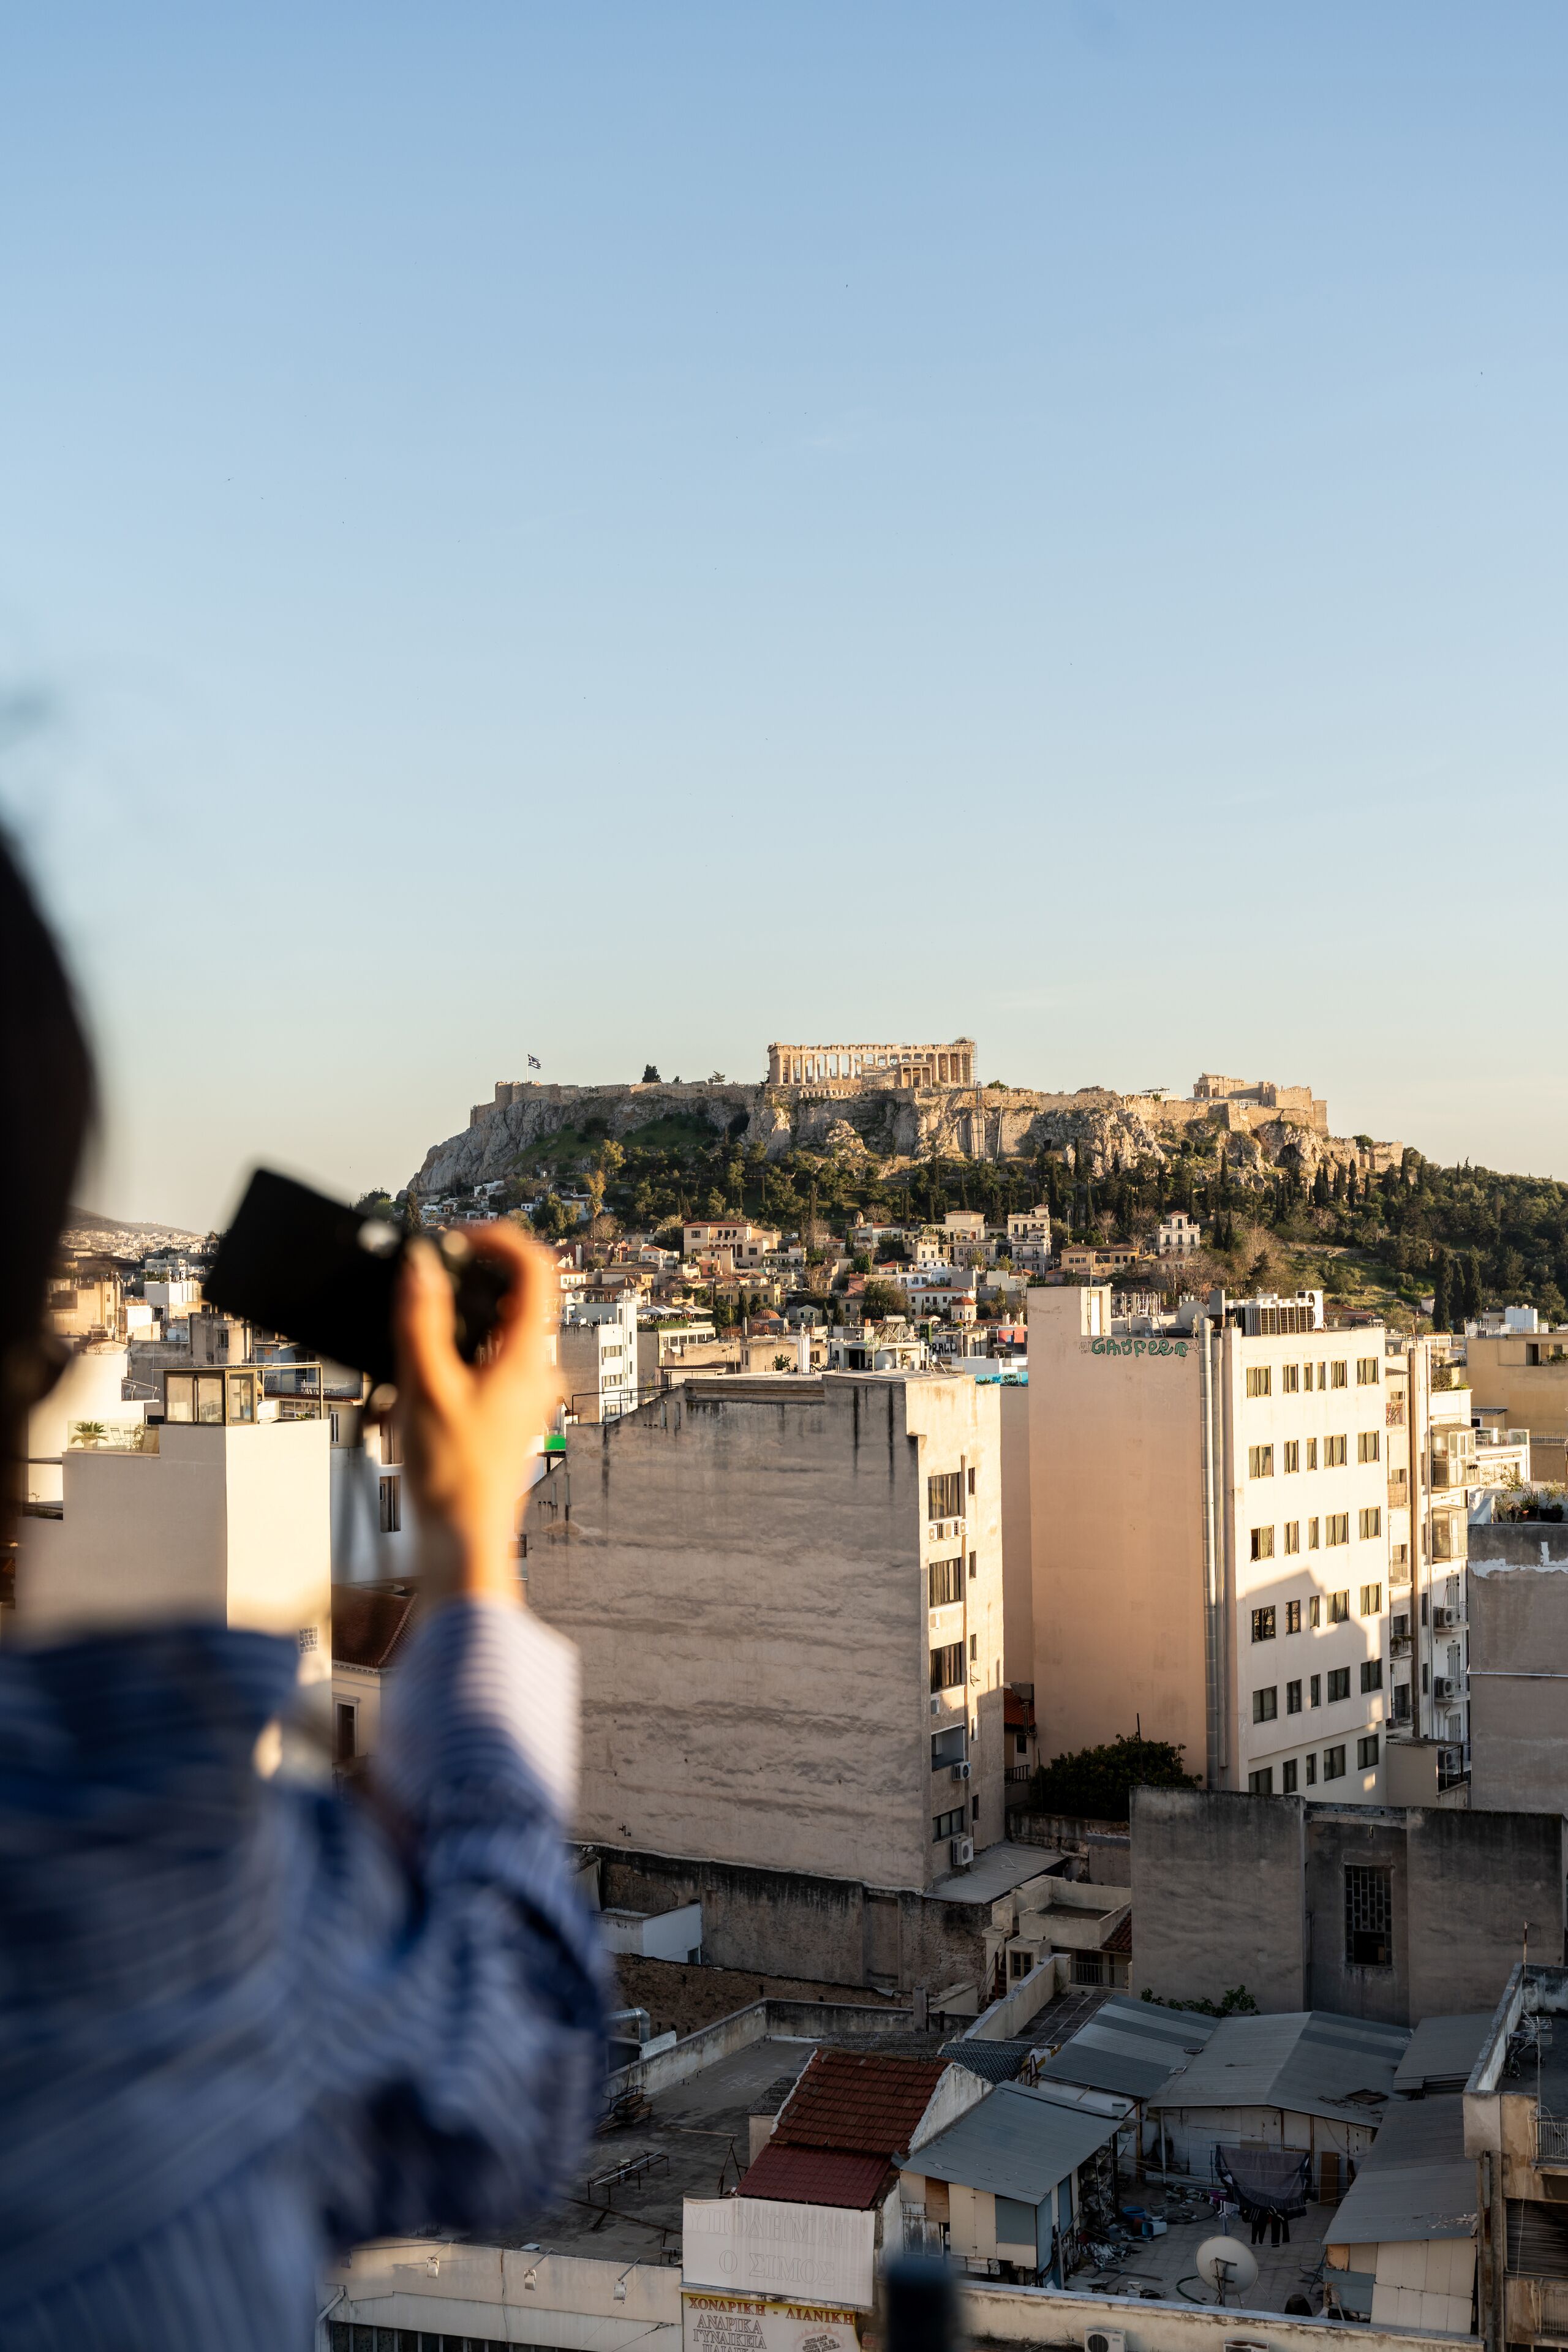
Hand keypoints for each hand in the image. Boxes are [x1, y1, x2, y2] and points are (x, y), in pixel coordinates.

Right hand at [392, 1222, 561, 1604]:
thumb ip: (420, 1319)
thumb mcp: (425, 1387)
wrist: (464, 1542)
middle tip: (421, 1280)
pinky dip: (449, 1354)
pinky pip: (483, 1362)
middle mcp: (534, 1371)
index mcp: (527, 1357)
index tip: (453, 1238)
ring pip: (493, 1330)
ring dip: (451, 1321)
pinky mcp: (504, 1412)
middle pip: (513, 1295)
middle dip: (464, 1278)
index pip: (534, 1268)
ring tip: (408, 1341)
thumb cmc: (453, 1477)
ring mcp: (522, 1392)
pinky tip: (411, 1379)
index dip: (496, 1240)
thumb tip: (420, 1265)